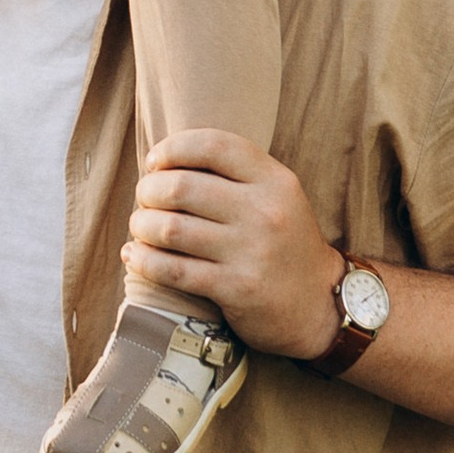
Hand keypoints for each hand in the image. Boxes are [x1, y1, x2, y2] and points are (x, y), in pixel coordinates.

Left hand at [122, 128, 341, 358]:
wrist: (319, 306)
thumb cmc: (283, 244)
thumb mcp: (276, 197)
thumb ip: (234, 175)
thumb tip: (163, 160)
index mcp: (275, 181)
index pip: (213, 146)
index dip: (173, 148)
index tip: (155, 161)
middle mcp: (266, 212)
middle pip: (182, 187)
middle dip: (149, 190)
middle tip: (144, 198)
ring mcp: (252, 252)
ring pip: (170, 229)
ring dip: (142, 225)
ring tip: (140, 227)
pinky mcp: (237, 289)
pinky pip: (173, 271)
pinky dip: (144, 261)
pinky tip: (134, 256)